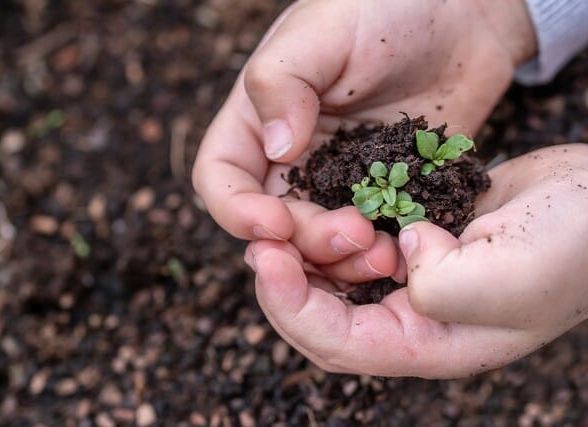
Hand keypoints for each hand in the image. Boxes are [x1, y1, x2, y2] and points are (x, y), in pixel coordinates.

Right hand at [193, 0, 535, 281]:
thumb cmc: (386, 7)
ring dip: (343, 259)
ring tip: (383, 252)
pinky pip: (372, 235)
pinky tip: (405, 251)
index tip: (274, 224)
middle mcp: (293, 157)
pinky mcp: (384, 192)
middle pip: (274, 223)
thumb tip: (275, 150)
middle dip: (304, 241)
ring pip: (321, 241)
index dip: (236, 211)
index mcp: (259, 119)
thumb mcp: (324, 30)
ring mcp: (340, 179)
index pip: (221, 178)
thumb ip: (283, 82)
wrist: (463, 14)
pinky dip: (381, 252)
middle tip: (353, 235)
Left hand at [247, 145, 587, 377]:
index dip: (292, 306)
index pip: (337, 343)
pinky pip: (359, 245)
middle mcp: (415, 320)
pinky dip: (334, 231)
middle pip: (324, 317)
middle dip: (286, 283)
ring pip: (336, 281)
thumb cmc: (570, 248)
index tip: (265, 259)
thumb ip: (438, 285)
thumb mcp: (504, 278)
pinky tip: (321, 208)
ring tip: (283, 224)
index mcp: (430, 344)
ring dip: (307, 256)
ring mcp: (414, 280)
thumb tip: (400, 253)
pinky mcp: (417, 242)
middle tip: (260, 241)